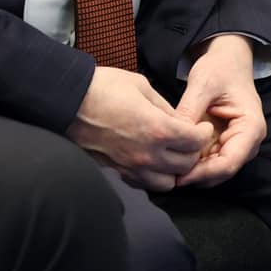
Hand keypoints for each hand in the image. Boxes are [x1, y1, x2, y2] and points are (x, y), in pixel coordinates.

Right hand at [66, 65, 214, 192]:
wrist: (68, 100)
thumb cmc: (102, 87)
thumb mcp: (141, 85)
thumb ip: (164, 106)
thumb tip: (177, 119)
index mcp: (158, 129)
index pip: (195, 141)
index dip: (202, 133)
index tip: (201, 127)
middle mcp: (149, 154)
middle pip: (186, 165)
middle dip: (193, 151)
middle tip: (190, 140)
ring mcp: (133, 166)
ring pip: (168, 182)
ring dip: (175, 170)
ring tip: (171, 155)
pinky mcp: (118, 172)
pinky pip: (146, 185)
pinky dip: (154, 177)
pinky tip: (151, 162)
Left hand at [173, 34, 266, 187]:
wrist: (227, 61)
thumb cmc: (220, 68)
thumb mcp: (203, 84)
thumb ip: (190, 110)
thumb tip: (174, 136)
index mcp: (251, 128)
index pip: (229, 162)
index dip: (203, 173)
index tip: (179, 175)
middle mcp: (248, 142)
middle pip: (222, 171)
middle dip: (196, 175)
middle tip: (167, 175)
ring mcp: (236, 144)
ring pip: (214, 170)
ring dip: (193, 171)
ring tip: (167, 169)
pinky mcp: (223, 143)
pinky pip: (208, 160)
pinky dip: (193, 163)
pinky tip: (173, 160)